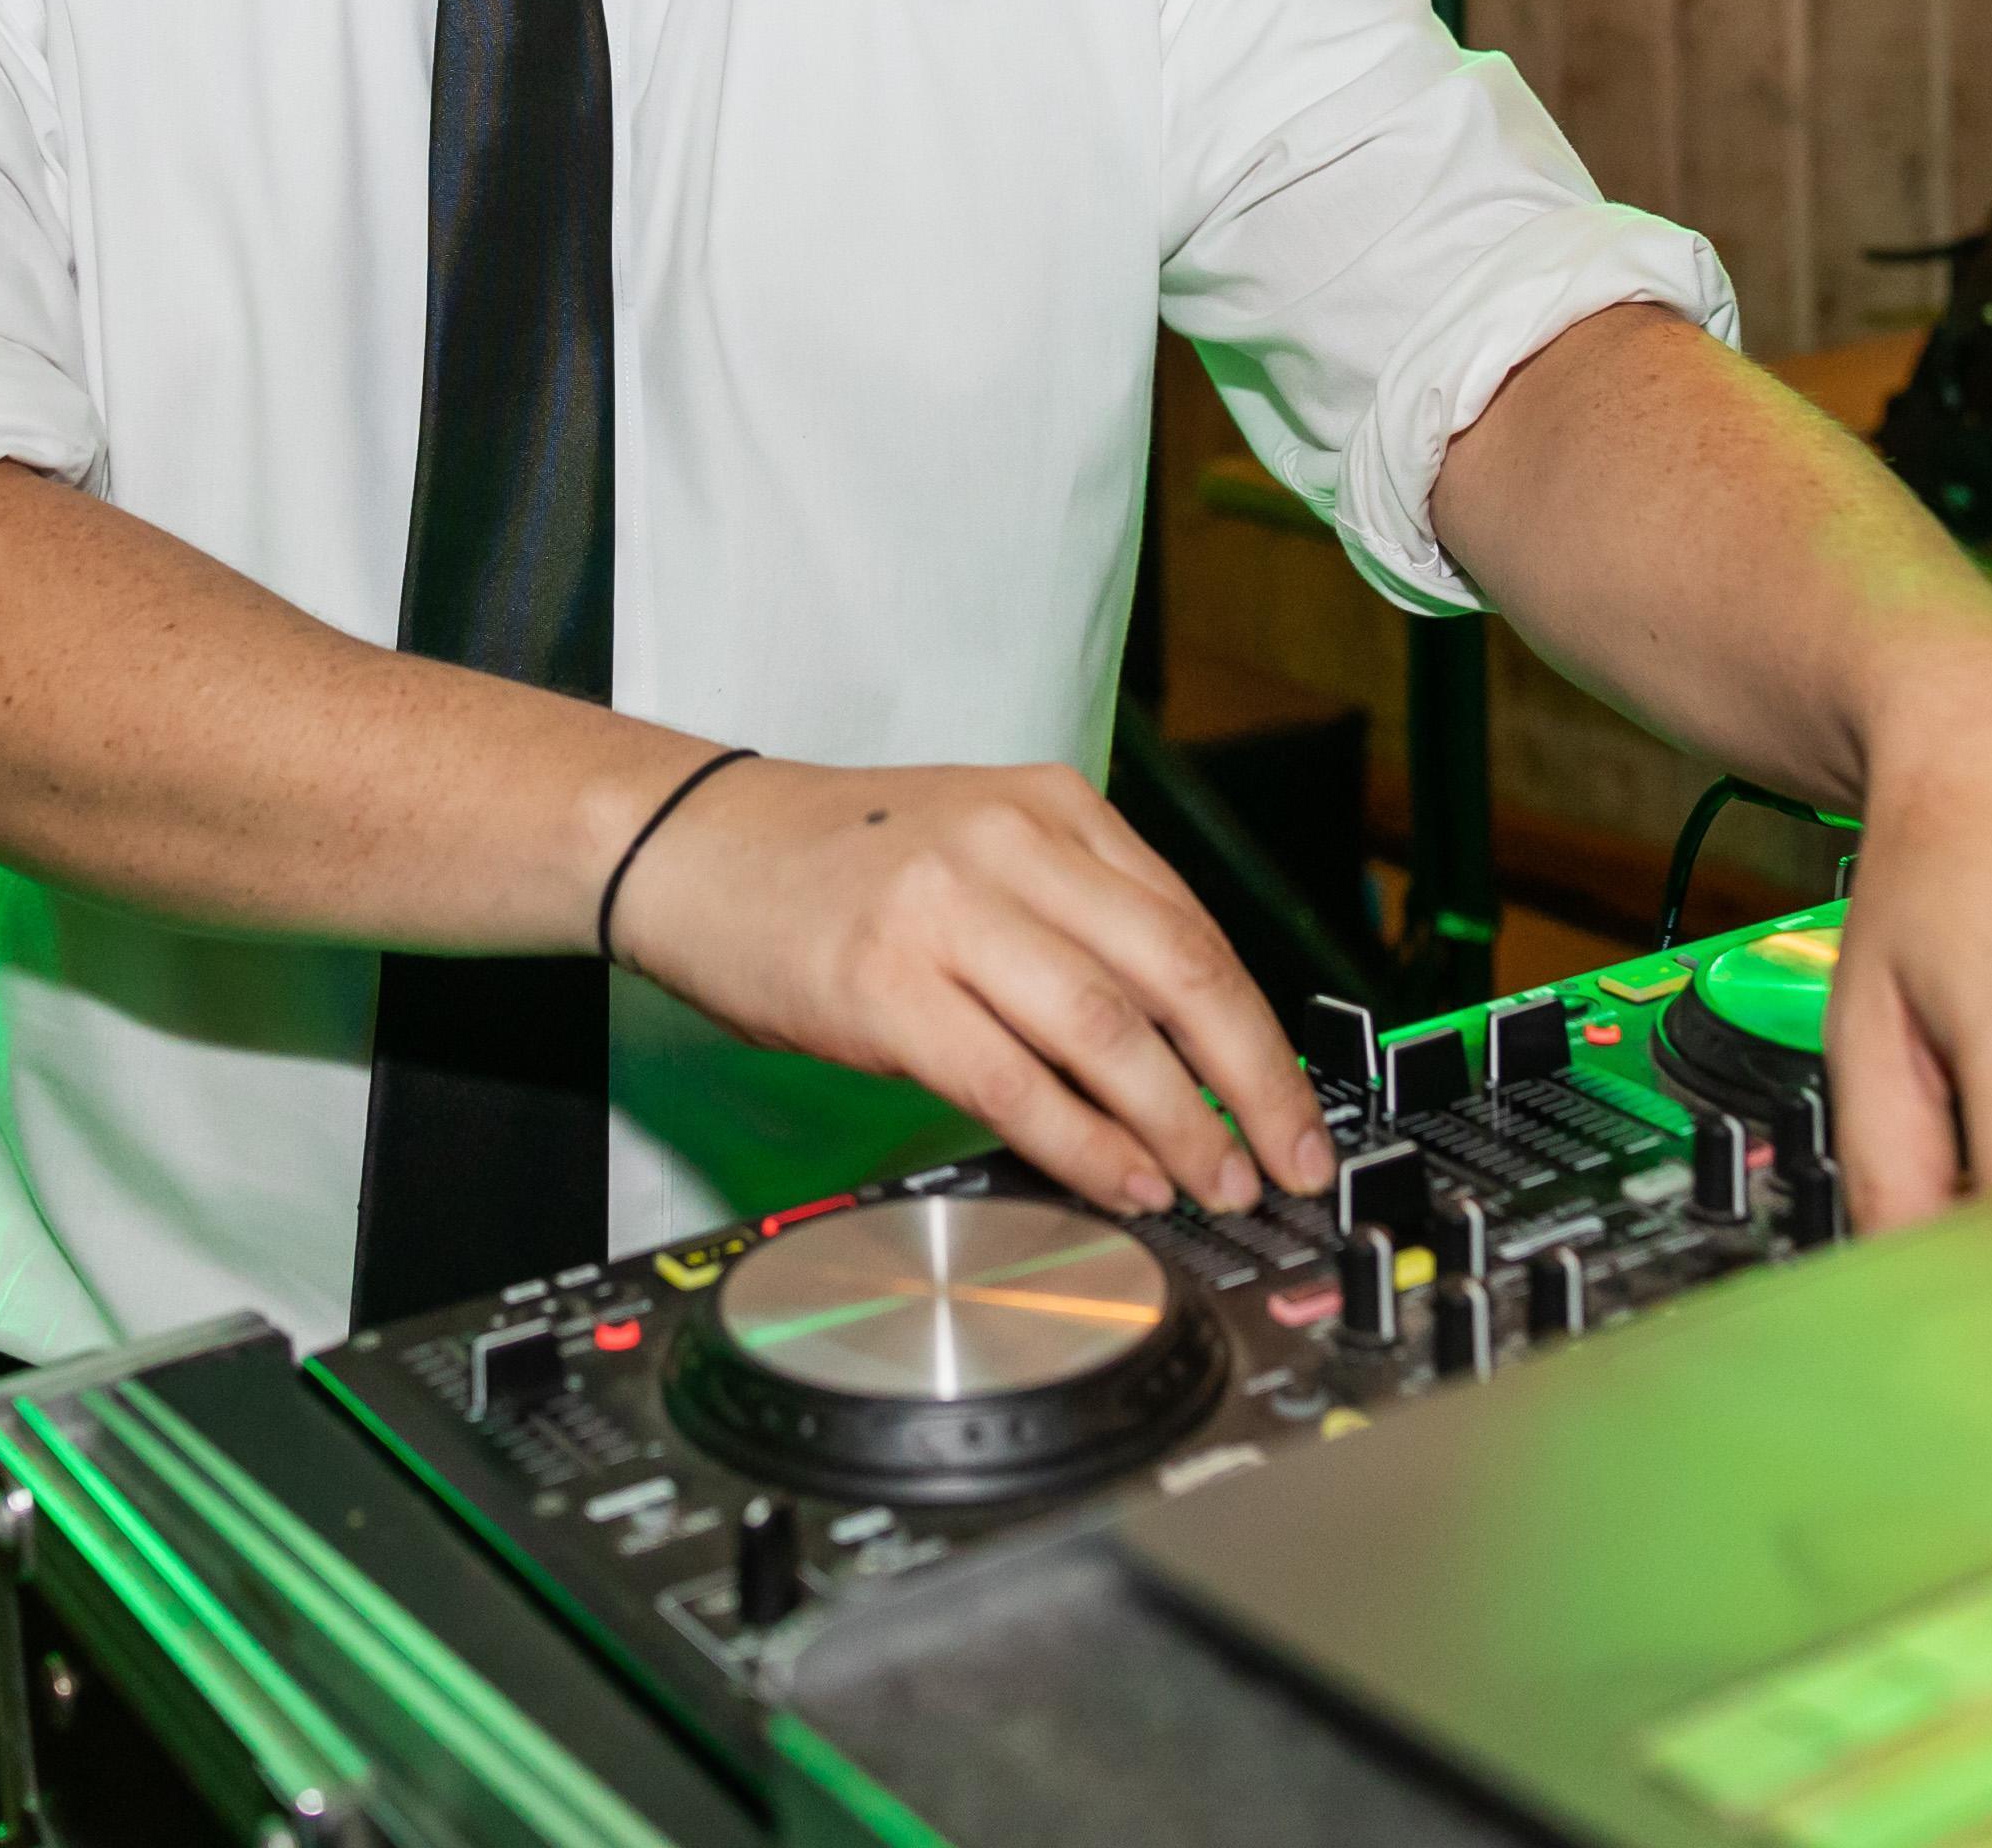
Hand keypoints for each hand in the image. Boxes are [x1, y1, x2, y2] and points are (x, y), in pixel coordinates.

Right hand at [608, 759, 1339, 1218]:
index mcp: (1051, 806)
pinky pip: (1014, 1083)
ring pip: (1109, 1032)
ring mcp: (947, 913)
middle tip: (1292, 1162)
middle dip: (1255, 1084)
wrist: (692, 846)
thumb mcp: (978, 849)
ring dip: (1182, 1126)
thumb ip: (1078, 919)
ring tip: (1218, 1184)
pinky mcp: (886, 987)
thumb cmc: (834, 863)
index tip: (1300, 1106)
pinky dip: (1085, 1144)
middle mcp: (1011, 846)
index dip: (1262, 1033)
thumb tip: (1188, 1046)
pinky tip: (1125, 1181)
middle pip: (1178, 974)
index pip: (1195, 927)